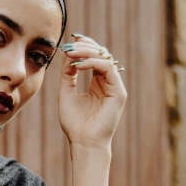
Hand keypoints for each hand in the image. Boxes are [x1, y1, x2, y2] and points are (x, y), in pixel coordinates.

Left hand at [58, 33, 126, 150]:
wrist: (83, 142)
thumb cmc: (75, 123)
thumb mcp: (66, 93)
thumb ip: (67, 75)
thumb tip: (67, 56)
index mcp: (97, 84)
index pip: (94, 58)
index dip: (83, 47)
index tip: (68, 42)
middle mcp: (108, 83)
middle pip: (101, 55)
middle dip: (85, 46)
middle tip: (69, 45)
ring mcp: (114, 86)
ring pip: (105, 58)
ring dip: (87, 52)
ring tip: (71, 53)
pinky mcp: (118, 92)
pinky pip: (108, 68)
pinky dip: (93, 63)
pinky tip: (80, 65)